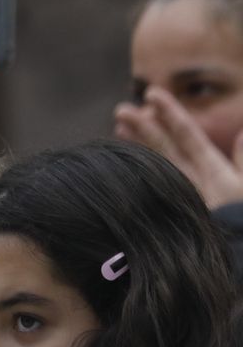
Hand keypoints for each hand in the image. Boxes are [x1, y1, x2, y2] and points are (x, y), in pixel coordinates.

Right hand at [115, 86, 242, 208]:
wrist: (234, 253)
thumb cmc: (242, 219)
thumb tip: (242, 130)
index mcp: (211, 167)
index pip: (186, 133)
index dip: (170, 113)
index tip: (152, 94)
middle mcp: (191, 177)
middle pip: (164, 144)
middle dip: (144, 125)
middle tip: (121, 109)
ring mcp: (177, 191)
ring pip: (151, 161)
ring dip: (134, 144)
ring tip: (115, 127)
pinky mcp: (164, 207)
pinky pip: (144, 183)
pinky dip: (129, 169)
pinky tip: (116, 160)